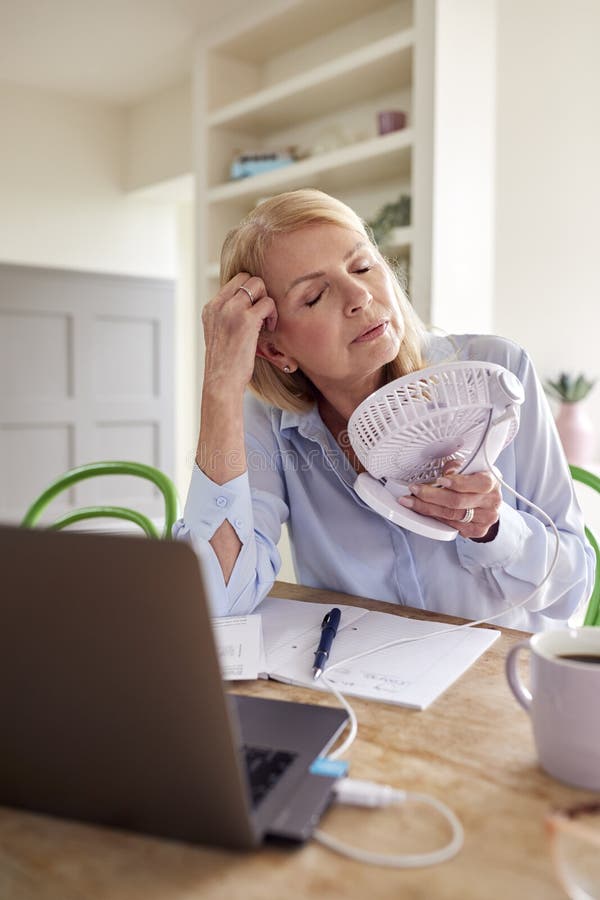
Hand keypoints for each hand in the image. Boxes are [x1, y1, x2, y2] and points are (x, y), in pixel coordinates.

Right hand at [201, 273, 276, 393]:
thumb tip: (247, 306)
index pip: (234, 281)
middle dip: (259, 292)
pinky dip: (272, 314)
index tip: (253, 309)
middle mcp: (219, 305)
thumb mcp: (219, 334)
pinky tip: (268, 328)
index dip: (249, 292)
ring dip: (267, 301)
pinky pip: (267, 302)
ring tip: (265, 321)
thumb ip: (227, 316)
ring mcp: (232, 310)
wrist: (221, 382)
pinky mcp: (246, 320)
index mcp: (211, 308)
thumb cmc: (225, 364)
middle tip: (261, 313)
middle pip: (247, 278)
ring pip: (258, 285)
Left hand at [398, 466, 501, 540]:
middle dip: (431, 496)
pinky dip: (435, 517)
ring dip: (427, 508)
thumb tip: (446, 473)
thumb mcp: (470, 467)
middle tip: (415, 490)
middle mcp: (491, 502)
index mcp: (491, 481)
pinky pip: (452, 525)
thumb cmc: (476, 481)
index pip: (476, 483)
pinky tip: (425, 511)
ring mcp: (486, 518)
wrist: (488, 500)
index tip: (439, 480)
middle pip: (457, 501)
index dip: (456, 482)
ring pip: (451, 515)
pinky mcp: (477, 530)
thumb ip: (458, 467)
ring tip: (411, 501)